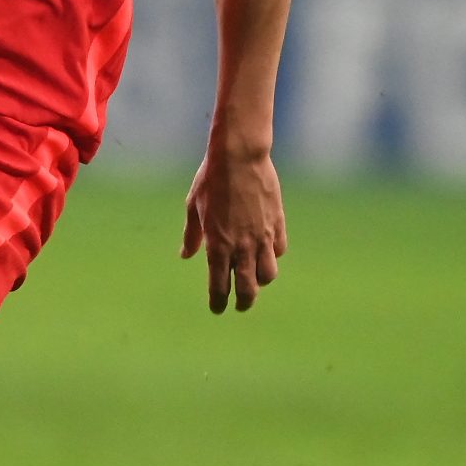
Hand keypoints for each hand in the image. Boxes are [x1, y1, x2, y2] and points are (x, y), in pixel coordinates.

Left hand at [181, 141, 286, 313]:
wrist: (239, 157)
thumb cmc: (211, 179)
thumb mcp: (193, 207)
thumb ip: (192, 235)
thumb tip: (186, 255)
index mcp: (217, 245)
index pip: (218, 286)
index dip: (218, 301)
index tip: (217, 309)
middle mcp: (241, 246)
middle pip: (247, 288)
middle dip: (243, 302)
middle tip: (240, 306)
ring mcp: (262, 236)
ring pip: (268, 274)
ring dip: (260, 281)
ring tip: (254, 280)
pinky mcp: (278, 224)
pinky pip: (279, 250)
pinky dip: (273, 256)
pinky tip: (267, 252)